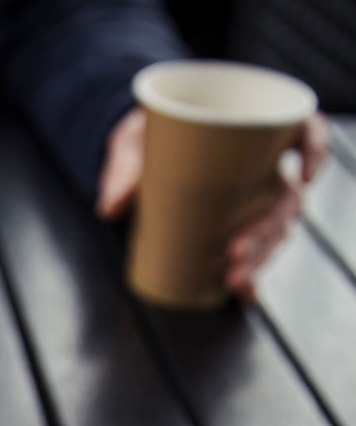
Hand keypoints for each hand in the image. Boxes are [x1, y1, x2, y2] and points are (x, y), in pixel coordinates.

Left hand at [95, 105, 329, 300]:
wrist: (137, 151)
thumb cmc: (148, 136)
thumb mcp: (133, 141)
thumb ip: (122, 169)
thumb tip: (110, 207)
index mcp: (252, 131)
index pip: (304, 130)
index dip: (315, 148)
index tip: (304, 171)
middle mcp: (263, 167)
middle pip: (286, 197)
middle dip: (268, 229)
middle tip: (237, 251)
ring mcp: (253, 200)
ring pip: (275, 230)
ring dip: (260, 257)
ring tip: (233, 278)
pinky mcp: (236, 227)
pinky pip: (254, 253)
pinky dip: (252, 276)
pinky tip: (245, 294)